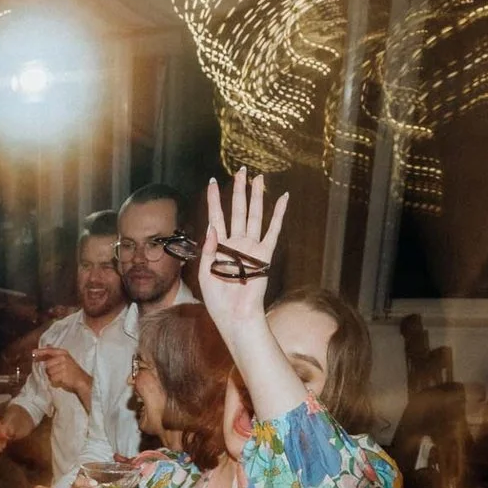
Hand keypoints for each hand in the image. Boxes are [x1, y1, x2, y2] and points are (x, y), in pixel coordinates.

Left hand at [35, 346, 92, 404]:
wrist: (82, 381)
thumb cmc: (72, 371)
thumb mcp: (65, 359)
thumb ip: (54, 353)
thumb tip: (47, 344)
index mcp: (63, 353)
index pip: (49, 351)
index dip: (40, 352)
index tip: (32, 353)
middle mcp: (63, 358)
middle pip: (47, 365)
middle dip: (50, 370)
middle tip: (58, 372)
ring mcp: (63, 366)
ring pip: (49, 372)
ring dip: (53, 376)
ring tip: (61, 376)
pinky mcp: (63, 374)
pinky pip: (52, 379)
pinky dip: (55, 381)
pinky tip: (62, 380)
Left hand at [197, 169, 286, 334]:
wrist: (235, 315)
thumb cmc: (218, 300)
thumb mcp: (205, 273)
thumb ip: (209, 249)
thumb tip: (213, 226)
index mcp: (220, 247)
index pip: (217, 217)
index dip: (214, 200)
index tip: (212, 182)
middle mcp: (237, 243)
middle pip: (238, 210)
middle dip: (239, 191)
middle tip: (241, 171)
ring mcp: (251, 247)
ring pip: (254, 216)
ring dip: (256, 197)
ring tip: (258, 178)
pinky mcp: (264, 255)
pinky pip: (273, 230)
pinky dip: (279, 214)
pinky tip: (283, 198)